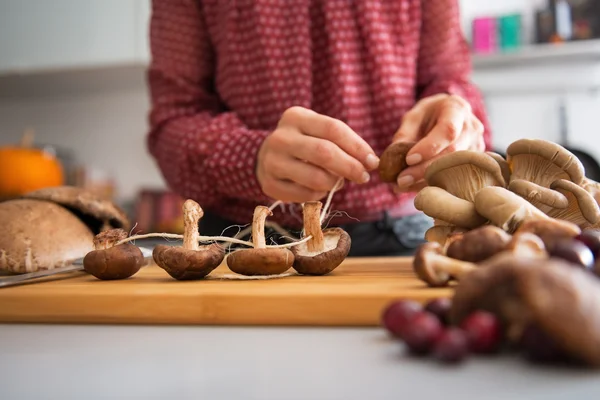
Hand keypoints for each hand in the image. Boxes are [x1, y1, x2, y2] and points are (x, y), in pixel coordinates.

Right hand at [256, 106, 379, 202]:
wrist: (266, 157)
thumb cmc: (303, 143)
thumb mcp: (317, 132)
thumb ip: (342, 142)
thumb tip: (370, 162)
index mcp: (295, 117)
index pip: (333, 129)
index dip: (357, 146)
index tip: (372, 162)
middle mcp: (280, 137)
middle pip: (324, 153)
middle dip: (350, 167)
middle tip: (363, 177)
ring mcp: (271, 162)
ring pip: (315, 178)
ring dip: (334, 183)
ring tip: (337, 182)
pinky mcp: (269, 184)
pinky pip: (305, 195)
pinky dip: (319, 194)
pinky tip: (319, 188)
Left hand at [392, 94, 484, 191]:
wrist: (448, 115)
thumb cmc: (429, 114)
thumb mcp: (414, 116)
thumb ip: (405, 133)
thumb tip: (393, 155)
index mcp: (457, 110)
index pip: (448, 130)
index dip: (430, 147)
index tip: (409, 159)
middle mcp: (472, 129)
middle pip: (452, 154)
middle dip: (425, 169)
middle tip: (401, 180)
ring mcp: (476, 147)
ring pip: (455, 169)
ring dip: (427, 181)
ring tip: (403, 186)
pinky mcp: (474, 164)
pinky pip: (455, 178)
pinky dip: (433, 184)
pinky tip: (414, 188)